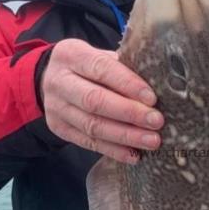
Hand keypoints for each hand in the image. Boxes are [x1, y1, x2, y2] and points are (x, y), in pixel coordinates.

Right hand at [40, 39, 163, 162]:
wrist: (49, 78)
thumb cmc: (87, 66)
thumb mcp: (99, 55)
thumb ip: (122, 66)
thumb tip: (159, 83)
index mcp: (71, 55)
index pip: (101, 68)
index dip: (128, 84)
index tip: (152, 98)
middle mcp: (59, 81)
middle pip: (94, 100)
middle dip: (129, 113)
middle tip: (156, 122)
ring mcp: (56, 107)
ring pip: (92, 125)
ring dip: (125, 136)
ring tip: (151, 141)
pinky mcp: (59, 128)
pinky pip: (88, 142)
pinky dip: (113, 150)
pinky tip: (134, 154)